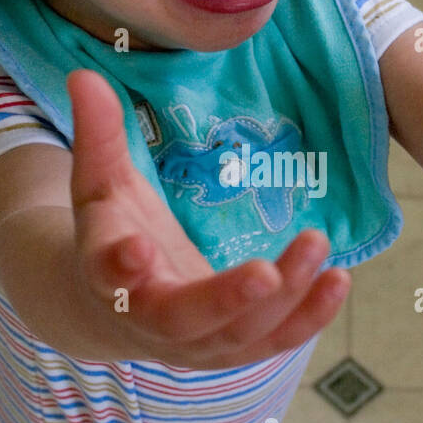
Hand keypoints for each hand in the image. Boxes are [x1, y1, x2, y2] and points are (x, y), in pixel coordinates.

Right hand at [66, 69, 349, 366]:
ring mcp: (197, 343)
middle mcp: (151, 320)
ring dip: (285, 298)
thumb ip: (98, 135)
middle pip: (185, 319)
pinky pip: (275, 339)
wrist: (115, 310)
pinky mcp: (235, 348)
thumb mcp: (99, 184)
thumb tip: (83, 75)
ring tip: (317, 245)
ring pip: (241, 334)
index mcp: (108, 276)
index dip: (121, 266)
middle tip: (264, 274)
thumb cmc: (113, 234)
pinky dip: (309, 316)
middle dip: (226, 300)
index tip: (136, 248)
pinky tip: (338, 280)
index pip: (109, 276)